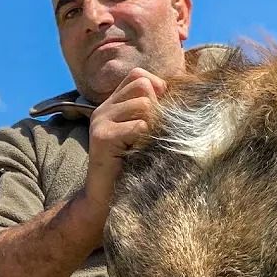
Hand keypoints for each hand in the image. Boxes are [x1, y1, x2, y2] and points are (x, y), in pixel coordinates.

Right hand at [86, 68, 167, 203]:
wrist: (104, 200)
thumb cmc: (131, 168)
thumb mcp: (142, 135)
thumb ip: (152, 112)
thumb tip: (176, 93)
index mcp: (111, 105)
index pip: (138, 76)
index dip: (155, 87)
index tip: (160, 113)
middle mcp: (103, 109)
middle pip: (142, 85)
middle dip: (156, 106)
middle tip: (151, 133)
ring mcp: (100, 121)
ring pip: (143, 103)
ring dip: (153, 125)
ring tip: (144, 144)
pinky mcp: (103, 137)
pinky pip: (139, 125)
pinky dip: (146, 139)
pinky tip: (138, 153)